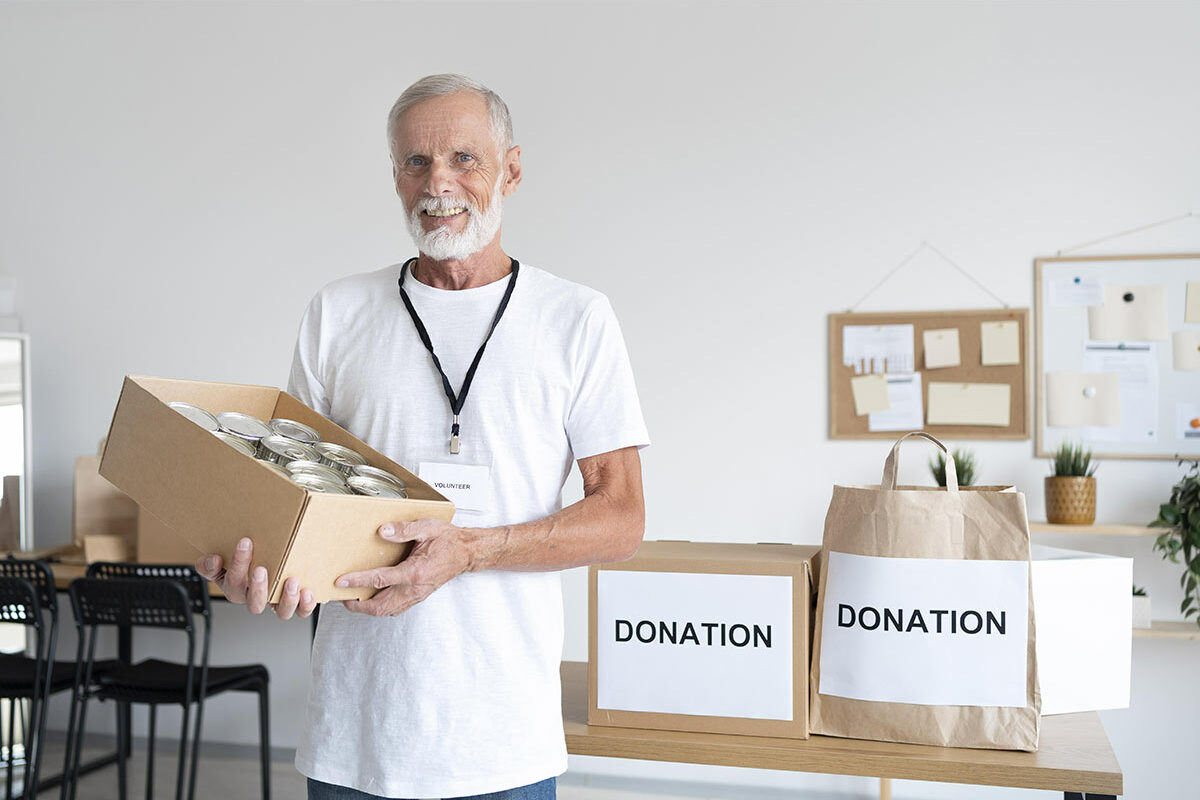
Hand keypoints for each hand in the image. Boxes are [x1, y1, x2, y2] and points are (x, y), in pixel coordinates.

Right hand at [195, 537, 317, 619]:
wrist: (261, 564)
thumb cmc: (241, 564)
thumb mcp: (221, 563)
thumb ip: (210, 564)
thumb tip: (212, 560)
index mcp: (236, 588)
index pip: (233, 581)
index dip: (238, 564)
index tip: (245, 543)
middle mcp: (256, 598)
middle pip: (254, 602)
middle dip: (257, 587)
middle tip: (260, 569)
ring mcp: (276, 602)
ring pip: (280, 612)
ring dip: (286, 599)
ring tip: (291, 581)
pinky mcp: (295, 603)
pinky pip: (301, 611)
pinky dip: (306, 605)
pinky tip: (307, 592)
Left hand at [337, 519, 472, 616]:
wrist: (467, 552)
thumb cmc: (449, 540)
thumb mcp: (427, 528)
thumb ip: (403, 530)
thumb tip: (382, 532)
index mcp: (414, 572)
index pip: (379, 579)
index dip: (357, 581)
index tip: (341, 581)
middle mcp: (414, 588)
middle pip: (380, 605)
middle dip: (358, 605)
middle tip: (342, 597)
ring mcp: (417, 594)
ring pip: (387, 610)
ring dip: (368, 608)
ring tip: (354, 600)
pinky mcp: (418, 596)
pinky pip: (396, 608)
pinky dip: (381, 607)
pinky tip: (374, 599)